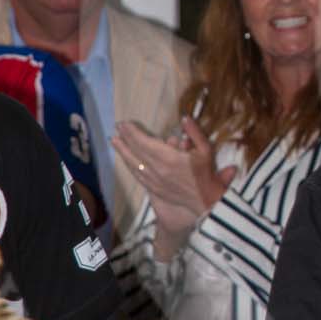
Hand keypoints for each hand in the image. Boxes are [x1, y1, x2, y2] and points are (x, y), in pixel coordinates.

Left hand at [112, 116, 235, 254]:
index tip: (125, 124)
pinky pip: (138, 176)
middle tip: (117, 128)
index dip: (133, 133)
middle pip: (137, 152)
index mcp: (170, 158)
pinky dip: (130, 166)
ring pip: (134, 164)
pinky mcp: (153, 189)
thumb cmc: (206, 175)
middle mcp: (158, 169)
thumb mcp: (206, 150)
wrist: (205, 201)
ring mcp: (154, 181)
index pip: (146, 143)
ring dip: (123, 152)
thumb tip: (184, 118)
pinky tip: (125, 161)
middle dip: (126, 139)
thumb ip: (195, 133)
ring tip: (114, 141)